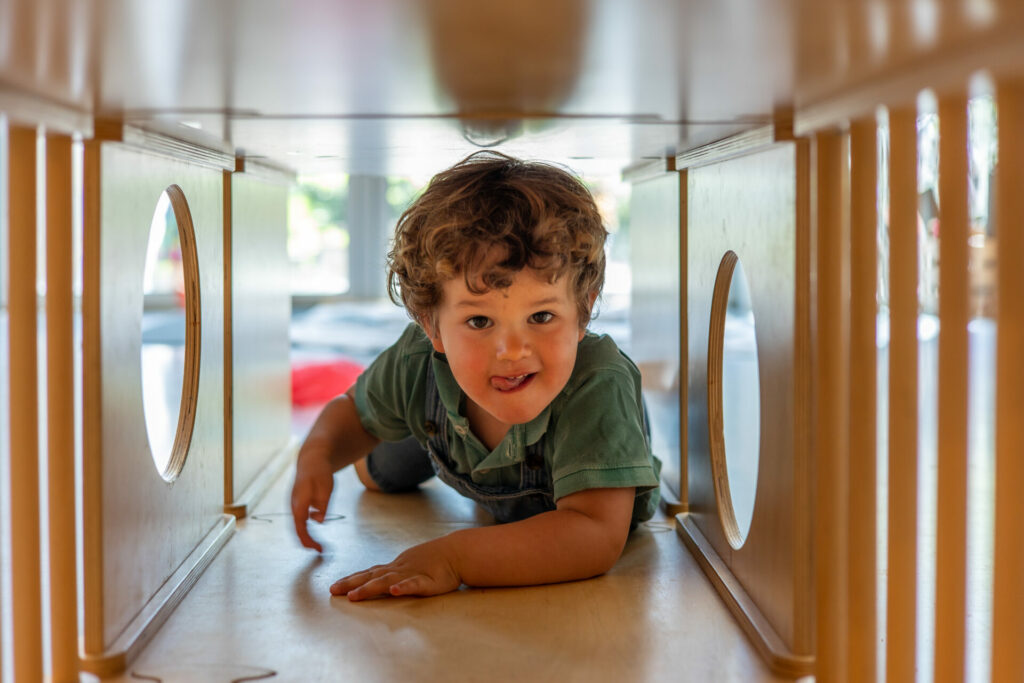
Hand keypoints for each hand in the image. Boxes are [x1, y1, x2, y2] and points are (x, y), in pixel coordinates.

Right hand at [290, 445, 335, 551]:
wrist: (312, 460)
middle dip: (307, 541)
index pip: (301, 528)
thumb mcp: (326, 489)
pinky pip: (300, 520)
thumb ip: (322, 506)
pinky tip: (315, 533)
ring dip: (306, 536)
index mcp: (299, 503)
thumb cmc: (320, 473)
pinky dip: (306, 529)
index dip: (308, 540)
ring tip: (318, 545)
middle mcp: (293, 506)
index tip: (318, 549)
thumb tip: (319, 521)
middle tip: (320, 550)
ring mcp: (294, 504)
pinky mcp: (298, 504)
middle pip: (297, 529)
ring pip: (298, 525)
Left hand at [330, 536, 462, 600]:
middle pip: (371, 577)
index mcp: (394, 568)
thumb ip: (396, 575)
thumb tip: (381, 583)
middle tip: (333, 591)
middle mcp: (398, 570)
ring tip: (355, 596)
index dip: (351, 579)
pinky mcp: (428, 582)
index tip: (334, 586)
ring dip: (370, 588)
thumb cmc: (434, 561)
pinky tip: (394, 591)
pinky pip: (414, 584)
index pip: (368, 573)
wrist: (457, 552)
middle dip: (351, 584)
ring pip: (387, 582)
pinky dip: (403, 587)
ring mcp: (412, 575)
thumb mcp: (410, 567)